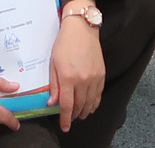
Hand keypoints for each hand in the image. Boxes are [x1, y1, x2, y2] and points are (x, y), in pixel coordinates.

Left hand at [48, 8, 105, 131]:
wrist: (81, 28)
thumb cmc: (63, 44)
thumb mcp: (53, 63)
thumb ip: (54, 85)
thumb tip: (52, 103)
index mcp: (68, 78)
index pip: (67, 105)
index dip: (65, 118)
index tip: (64, 126)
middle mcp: (83, 80)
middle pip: (80, 106)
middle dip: (74, 115)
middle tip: (70, 119)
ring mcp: (94, 78)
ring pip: (91, 102)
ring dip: (85, 111)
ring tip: (80, 115)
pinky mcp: (102, 74)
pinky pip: (99, 94)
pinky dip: (94, 103)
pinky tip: (90, 105)